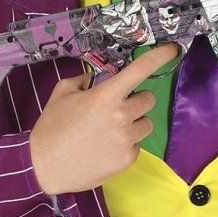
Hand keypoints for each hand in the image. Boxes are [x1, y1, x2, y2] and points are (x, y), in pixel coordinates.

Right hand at [29, 42, 179, 193]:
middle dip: (135, 100)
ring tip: (110, 130)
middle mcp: (122, 115)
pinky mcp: (127, 159)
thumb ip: (84, 80)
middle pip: (149, 99)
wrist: (43, 167)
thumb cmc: (51, 127)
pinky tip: (106, 147)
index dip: (160, 56)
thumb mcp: (62, 93)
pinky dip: (126, 144)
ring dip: (134, 122)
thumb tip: (97, 78)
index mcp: (106, 95)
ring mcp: (127, 139)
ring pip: (147, 123)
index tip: (174, 48)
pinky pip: (138, 144)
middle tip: (115, 107)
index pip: (141, 69)